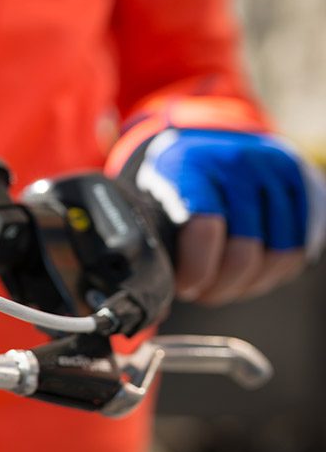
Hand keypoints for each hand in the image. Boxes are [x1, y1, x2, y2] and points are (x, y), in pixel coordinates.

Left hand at [125, 129, 325, 304]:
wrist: (208, 144)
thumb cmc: (172, 185)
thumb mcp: (148, 200)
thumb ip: (153, 240)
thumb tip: (156, 307)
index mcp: (190, 164)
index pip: (204, 227)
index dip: (196, 270)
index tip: (184, 286)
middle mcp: (237, 162)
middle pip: (244, 252)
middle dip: (220, 286)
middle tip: (201, 292)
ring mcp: (275, 172)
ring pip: (278, 256)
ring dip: (248, 284)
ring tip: (222, 285)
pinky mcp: (303, 184)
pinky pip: (299, 249)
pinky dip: (274, 271)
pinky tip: (248, 274)